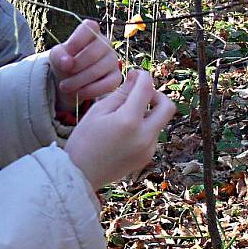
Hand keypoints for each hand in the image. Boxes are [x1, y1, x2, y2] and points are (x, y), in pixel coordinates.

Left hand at [49, 20, 120, 111]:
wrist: (71, 78)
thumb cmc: (66, 61)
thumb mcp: (57, 56)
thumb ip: (59, 56)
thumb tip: (67, 63)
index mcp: (91, 31)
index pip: (90, 27)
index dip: (77, 40)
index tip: (67, 53)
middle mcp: (105, 43)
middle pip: (93, 53)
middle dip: (75, 67)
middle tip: (62, 75)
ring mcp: (113, 60)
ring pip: (99, 70)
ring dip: (79, 81)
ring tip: (65, 87)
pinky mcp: (116, 76)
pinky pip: (108, 84)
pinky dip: (91, 90)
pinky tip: (79, 92)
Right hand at [64, 70, 175, 189]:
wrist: (80, 174)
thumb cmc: (83, 140)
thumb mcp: (98, 111)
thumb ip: (120, 94)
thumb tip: (136, 79)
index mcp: (128, 121)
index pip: (146, 88)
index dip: (142, 76)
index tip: (135, 74)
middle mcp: (144, 136)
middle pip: (167, 106)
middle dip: (157, 94)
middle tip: (141, 93)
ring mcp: (148, 149)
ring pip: (160, 121)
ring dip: (149, 112)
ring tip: (126, 114)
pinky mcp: (147, 157)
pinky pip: (153, 135)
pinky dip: (144, 127)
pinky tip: (124, 131)